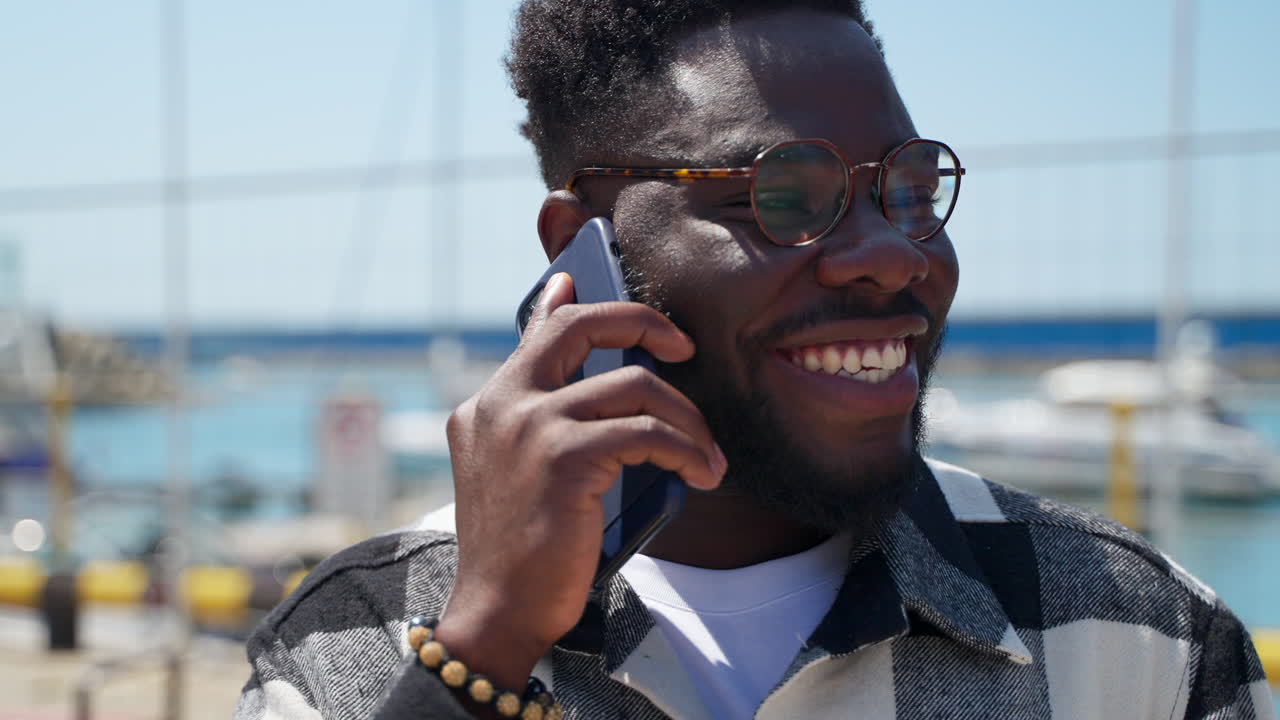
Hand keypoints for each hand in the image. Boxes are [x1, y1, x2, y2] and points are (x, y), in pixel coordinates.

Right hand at [437, 272, 725, 689]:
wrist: (497, 611)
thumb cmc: (522, 551)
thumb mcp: (518, 475)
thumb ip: (544, 424)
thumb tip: (602, 388)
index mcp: (488, 406)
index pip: (535, 331)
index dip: (569, 299)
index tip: (584, 278)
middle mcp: (501, 403)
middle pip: (581, 326)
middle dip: (643, 323)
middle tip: (683, 347)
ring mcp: (529, 425)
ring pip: (635, 386)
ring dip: (687, 420)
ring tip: (707, 454)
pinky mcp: (562, 456)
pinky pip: (647, 432)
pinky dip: (686, 450)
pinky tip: (701, 473)